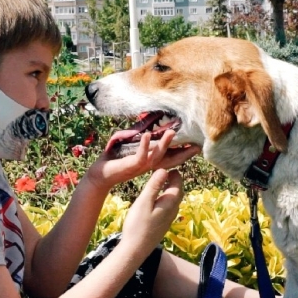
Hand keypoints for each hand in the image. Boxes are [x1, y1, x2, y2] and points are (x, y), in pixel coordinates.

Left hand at [83, 130, 199, 192]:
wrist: (100, 174)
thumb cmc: (115, 158)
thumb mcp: (130, 145)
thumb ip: (140, 136)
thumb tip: (149, 124)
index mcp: (151, 161)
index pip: (171, 157)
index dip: (184, 152)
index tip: (197, 146)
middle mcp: (149, 165)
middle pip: (170, 159)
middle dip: (183, 152)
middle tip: (196, 145)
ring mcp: (141, 166)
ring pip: (157, 156)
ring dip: (164, 144)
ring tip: (171, 132)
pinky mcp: (131, 165)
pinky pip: (140, 155)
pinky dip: (144, 145)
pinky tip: (147, 134)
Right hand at [120, 169, 183, 253]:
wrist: (135, 249)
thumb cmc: (137, 224)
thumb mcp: (144, 202)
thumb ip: (154, 185)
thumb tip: (165, 169)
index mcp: (170, 203)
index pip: (178, 183)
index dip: (174, 173)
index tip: (167, 164)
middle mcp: (173, 210)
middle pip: (178, 191)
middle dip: (173, 180)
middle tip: (164, 170)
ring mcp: (169, 218)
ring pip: (173, 200)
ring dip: (169, 189)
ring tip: (159, 181)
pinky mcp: (163, 224)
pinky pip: (168, 206)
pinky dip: (165, 197)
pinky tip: (155, 198)